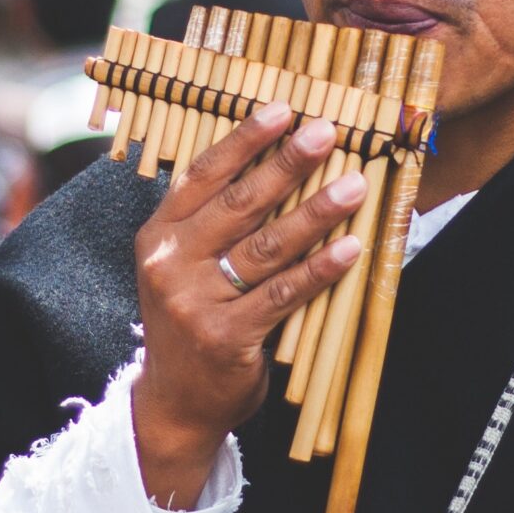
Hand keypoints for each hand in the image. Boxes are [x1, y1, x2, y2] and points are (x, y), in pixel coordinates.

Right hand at [130, 102, 365, 505]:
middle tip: (328, 132)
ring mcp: (194, 302)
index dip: (245, 139)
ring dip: (316, 212)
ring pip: (266, 246)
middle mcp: (170, 263)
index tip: (284, 109)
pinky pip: (283, 294)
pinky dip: (320, 269)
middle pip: (239, 203)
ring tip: (354, 184)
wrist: (175, 403)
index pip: (203, 175)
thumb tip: (278, 161)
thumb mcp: (183, 266)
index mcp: (159, 235)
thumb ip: (213, 221)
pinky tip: (352, 247)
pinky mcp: (225, 337)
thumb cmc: (193, 321)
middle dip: (287, 163)